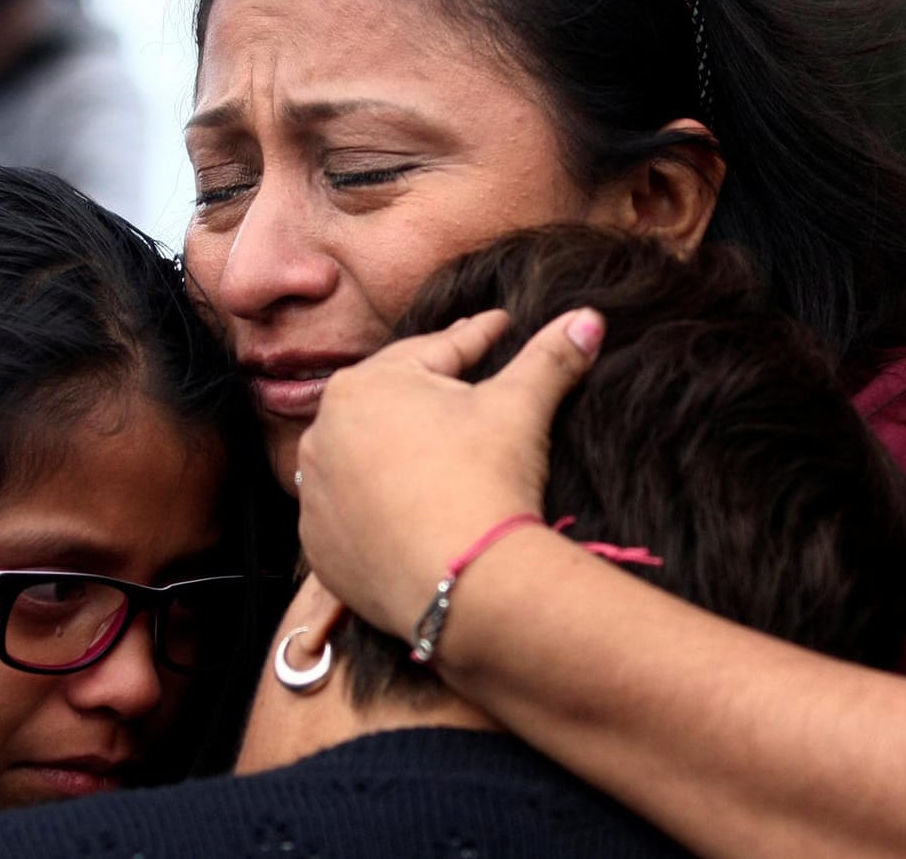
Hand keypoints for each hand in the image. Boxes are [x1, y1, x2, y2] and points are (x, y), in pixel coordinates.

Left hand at [294, 307, 603, 635]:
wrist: (465, 585)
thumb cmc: (487, 480)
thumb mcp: (520, 407)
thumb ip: (550, 357)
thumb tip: (590, 318)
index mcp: (364, 384)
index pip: (436, 354)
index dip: (478, 339)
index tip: (500, 327)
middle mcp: (324, 433)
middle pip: (393, 405)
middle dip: (428, 392)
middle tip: (463, 380)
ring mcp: (315, 494)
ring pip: (365, 458)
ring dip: (395, 450)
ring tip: (428, 446)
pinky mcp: (319, 546)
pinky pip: (351, 514)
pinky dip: (376, 508)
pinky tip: (402, 507)